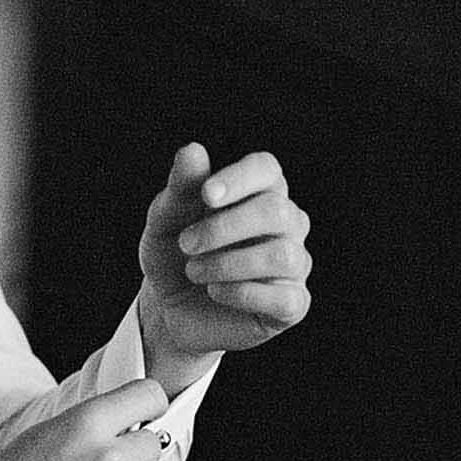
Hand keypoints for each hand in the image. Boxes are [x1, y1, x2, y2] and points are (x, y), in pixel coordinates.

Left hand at [138, 142, 311, 370]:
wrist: (170, 310)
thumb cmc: (174, 256)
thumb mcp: (165, 222)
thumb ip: (180, 189)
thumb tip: (192, 151)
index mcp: (259, 192)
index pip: (267, 169)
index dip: (239, 178)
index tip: (206, 195)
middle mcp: (286, 223)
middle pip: (275, 210)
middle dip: (222, 228)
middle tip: (186, 244)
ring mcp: (294, 264)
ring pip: (281, 254)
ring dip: (228, 264)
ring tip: (195, 271)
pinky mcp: (292, 304)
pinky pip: (283, 297)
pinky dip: (242, 294)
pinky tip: (215, 292)